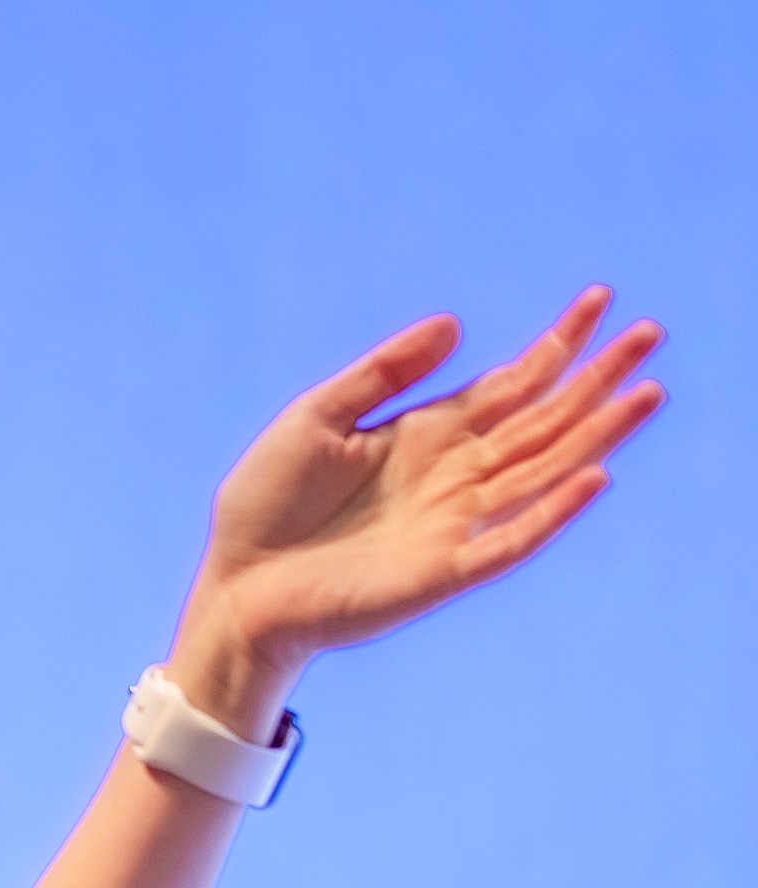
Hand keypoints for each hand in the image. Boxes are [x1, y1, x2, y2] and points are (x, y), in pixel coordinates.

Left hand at [178, 291, 664, 728]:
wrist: (236, 588)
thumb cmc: (266, 505)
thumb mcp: (316, 418)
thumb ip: (384, 373)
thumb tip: (454, 324)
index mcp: (427, 433)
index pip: (511, 382)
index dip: (556, 343)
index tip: (598, 299)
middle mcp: (454, 475)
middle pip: (544, 419)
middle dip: (597, 378)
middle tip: (651, 332)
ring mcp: (454, 523)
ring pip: (544, 470)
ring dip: (596, 433)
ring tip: (648, 392)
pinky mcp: (443, 572)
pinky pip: (510, 540)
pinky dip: (551, 511)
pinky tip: (592, 477)